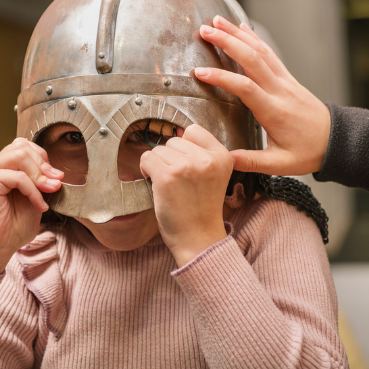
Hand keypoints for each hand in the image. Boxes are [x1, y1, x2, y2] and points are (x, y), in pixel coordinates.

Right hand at [0, 138, 62, 280]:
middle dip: (44, 164)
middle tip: (56, 183)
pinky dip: (33, 190)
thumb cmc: (11, 227)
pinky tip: (38, 204)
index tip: (57, 177)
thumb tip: (57, 173)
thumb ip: (42, 182)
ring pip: (20, 155)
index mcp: (3, 167)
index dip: (43, 158)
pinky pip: (18, 176)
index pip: (25, 146)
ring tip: (49, 191)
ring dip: (40, 174)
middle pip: (23, 146)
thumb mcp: (34, 198)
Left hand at [140, 125, 231, 266]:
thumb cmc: (202, 208)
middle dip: (170, 158)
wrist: (199, 238)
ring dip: (158, 165)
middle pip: (174, 140)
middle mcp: (206, 159)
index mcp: (222, 156)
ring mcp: (186, 167)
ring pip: (158, 149)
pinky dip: (146, 169)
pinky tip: (155, 183)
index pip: (194, 130)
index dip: (184, 146)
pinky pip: (147, 158)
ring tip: (170, 184)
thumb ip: (201, 154)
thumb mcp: (214, 175)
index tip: (185, 163)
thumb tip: (176, 133)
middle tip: (178, 180)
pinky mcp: (167, 177)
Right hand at [194, 16, 330, 175]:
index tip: (200, 73)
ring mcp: (285, 81)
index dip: (222, 78)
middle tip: (205, 30)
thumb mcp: (280, 165)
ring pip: (260, 51)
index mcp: (274, 112)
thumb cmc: (309, 152)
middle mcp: (280, 91)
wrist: (337, 141)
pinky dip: (254, 38)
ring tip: (217, 21)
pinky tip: (242, 28)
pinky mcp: (288, 78)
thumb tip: (225, 160)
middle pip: (252, 59)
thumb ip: (251, 161)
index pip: (246, 88)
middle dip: (227, 42)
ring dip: (238, 34)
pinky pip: (269, 53)